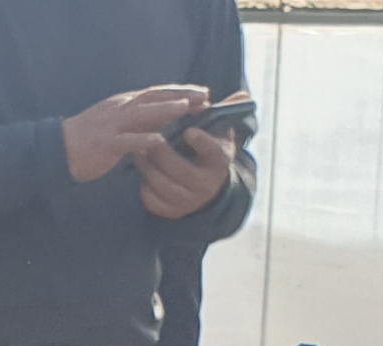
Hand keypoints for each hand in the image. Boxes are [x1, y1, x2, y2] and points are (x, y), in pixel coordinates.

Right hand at [61, 86, 206, 184]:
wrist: (57, 150)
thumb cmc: (89, 138)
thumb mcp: (118, 123)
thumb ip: (140, 120)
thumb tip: (165, 117)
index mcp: (125, 104)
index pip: (157, 93)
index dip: (180, 91)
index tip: (203, 93)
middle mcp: (121, 109)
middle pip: (155, 98)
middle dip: (181, 96)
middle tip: (205, 97)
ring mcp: (113, 126)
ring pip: (143, 114)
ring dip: (165, 109)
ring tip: (186, 107)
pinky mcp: (106, 144)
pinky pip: (127, 141)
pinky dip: (143, 140)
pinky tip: (159, 141)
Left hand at [135, 101, 242, 220]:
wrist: (207, 184)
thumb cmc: (209, 149)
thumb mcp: (219, 132)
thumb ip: (226, 113)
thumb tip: (244, 95)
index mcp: (220, 161)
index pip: (214, 153)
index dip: (202, 142)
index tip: (188, 131)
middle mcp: (208, 184)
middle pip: (181, 171)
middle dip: (161, 154)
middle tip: (148, 139)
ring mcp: (191, 201)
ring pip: (164, 186)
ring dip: (148, 168)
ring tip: (139, 152)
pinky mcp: (174, 212)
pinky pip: (154, 203)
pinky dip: (145, 188)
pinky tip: (143, 174)